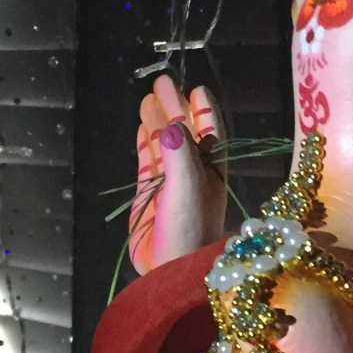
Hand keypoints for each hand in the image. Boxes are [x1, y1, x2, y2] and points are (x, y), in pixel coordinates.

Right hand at [130, 74, 227, 273]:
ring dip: (157, 121)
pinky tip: (141, 127)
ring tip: (147, 97)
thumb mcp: (188, 187)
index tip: (195, 88)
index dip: (203, 110)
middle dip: (174, 107)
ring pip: (164, 144)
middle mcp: (193, 174)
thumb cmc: (189, 230)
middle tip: (161, 80)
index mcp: (211, 170)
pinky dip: (145, 144)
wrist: (171, 271)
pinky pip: (148, 163)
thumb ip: (178, 154)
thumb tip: (170, 124)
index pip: (210, 132)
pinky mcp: (149, 196)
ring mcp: (170, 184)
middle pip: (184, 132)